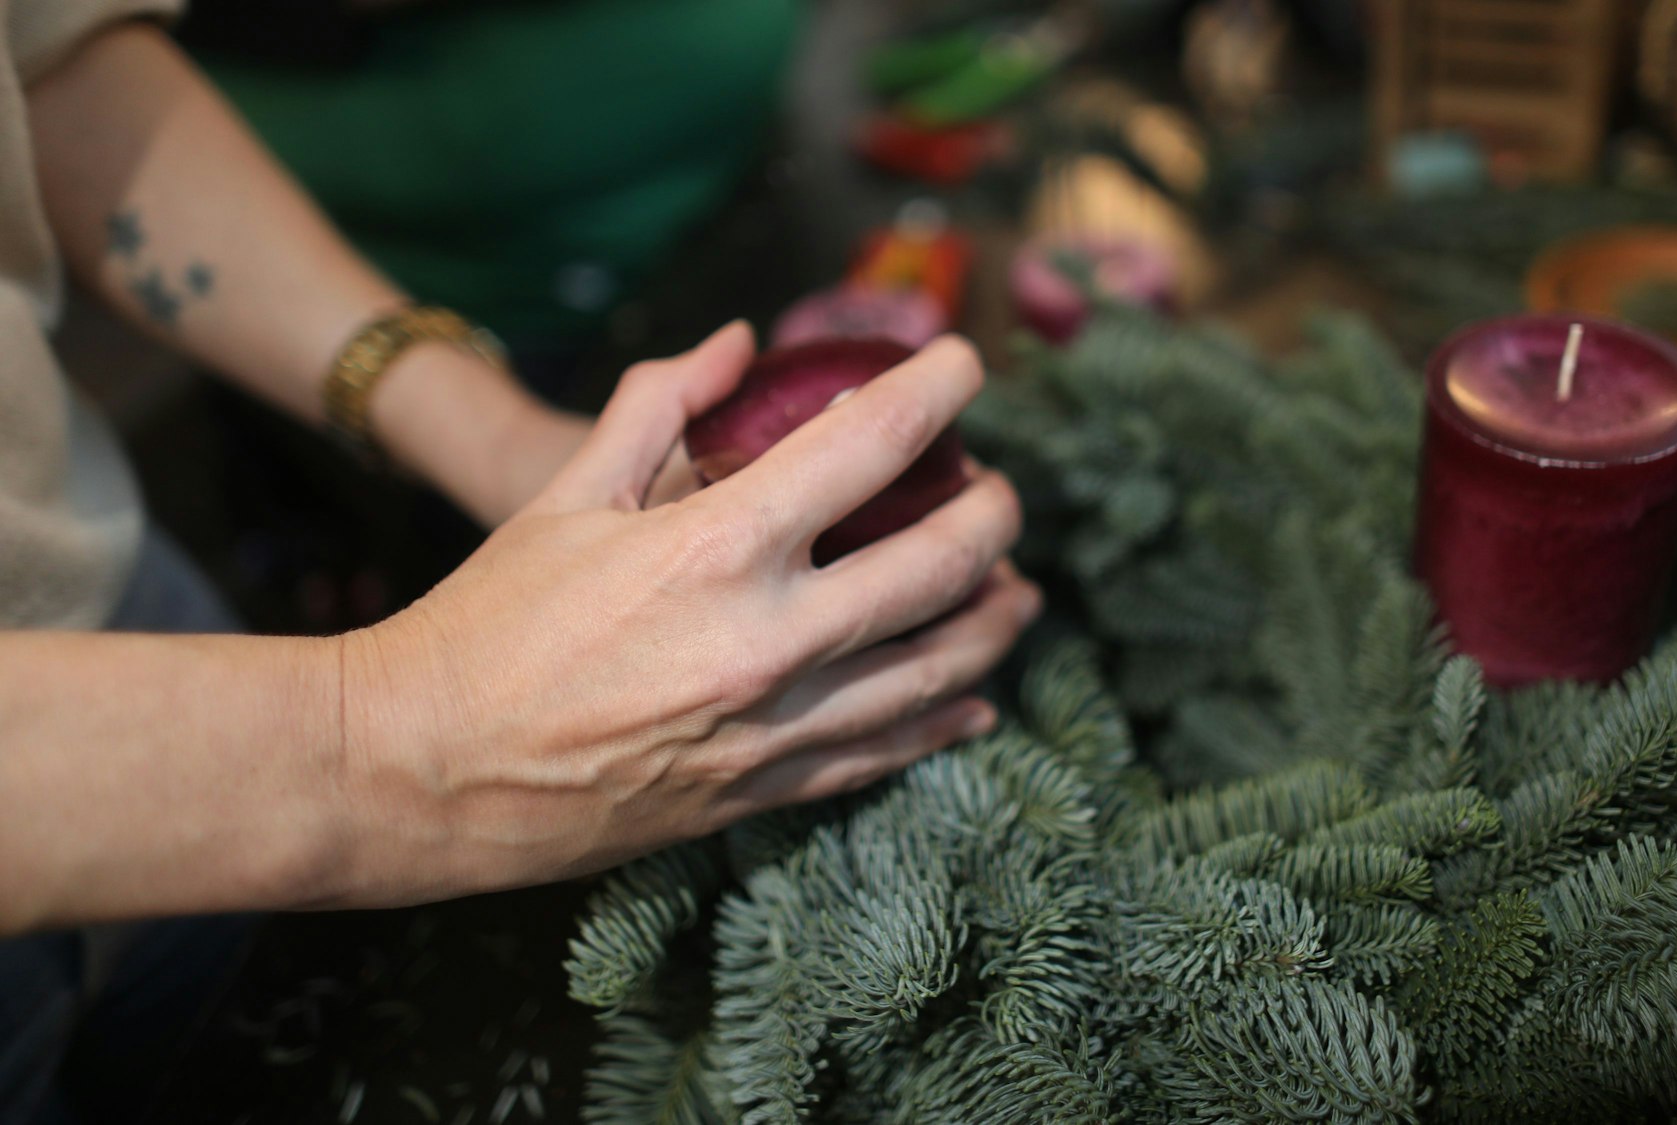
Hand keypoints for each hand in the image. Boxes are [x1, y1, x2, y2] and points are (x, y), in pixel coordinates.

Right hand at [336, 323, 1037, 902]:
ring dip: (992, 624)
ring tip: (1019, 592)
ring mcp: (773, 725)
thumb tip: (735, 340)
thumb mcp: (561, 492)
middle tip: (1001, 493)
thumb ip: (658, 405)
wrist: (424, 770)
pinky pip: (882, 754)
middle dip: (992, 518)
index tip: (967, 368)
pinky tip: (972, 701)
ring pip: (933, 670)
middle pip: (936, 566)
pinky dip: (939, 722)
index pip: (870, 445)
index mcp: (718, 545)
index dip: (936, 391)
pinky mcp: (761, 792)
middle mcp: (768, 638)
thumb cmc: (487, 621)